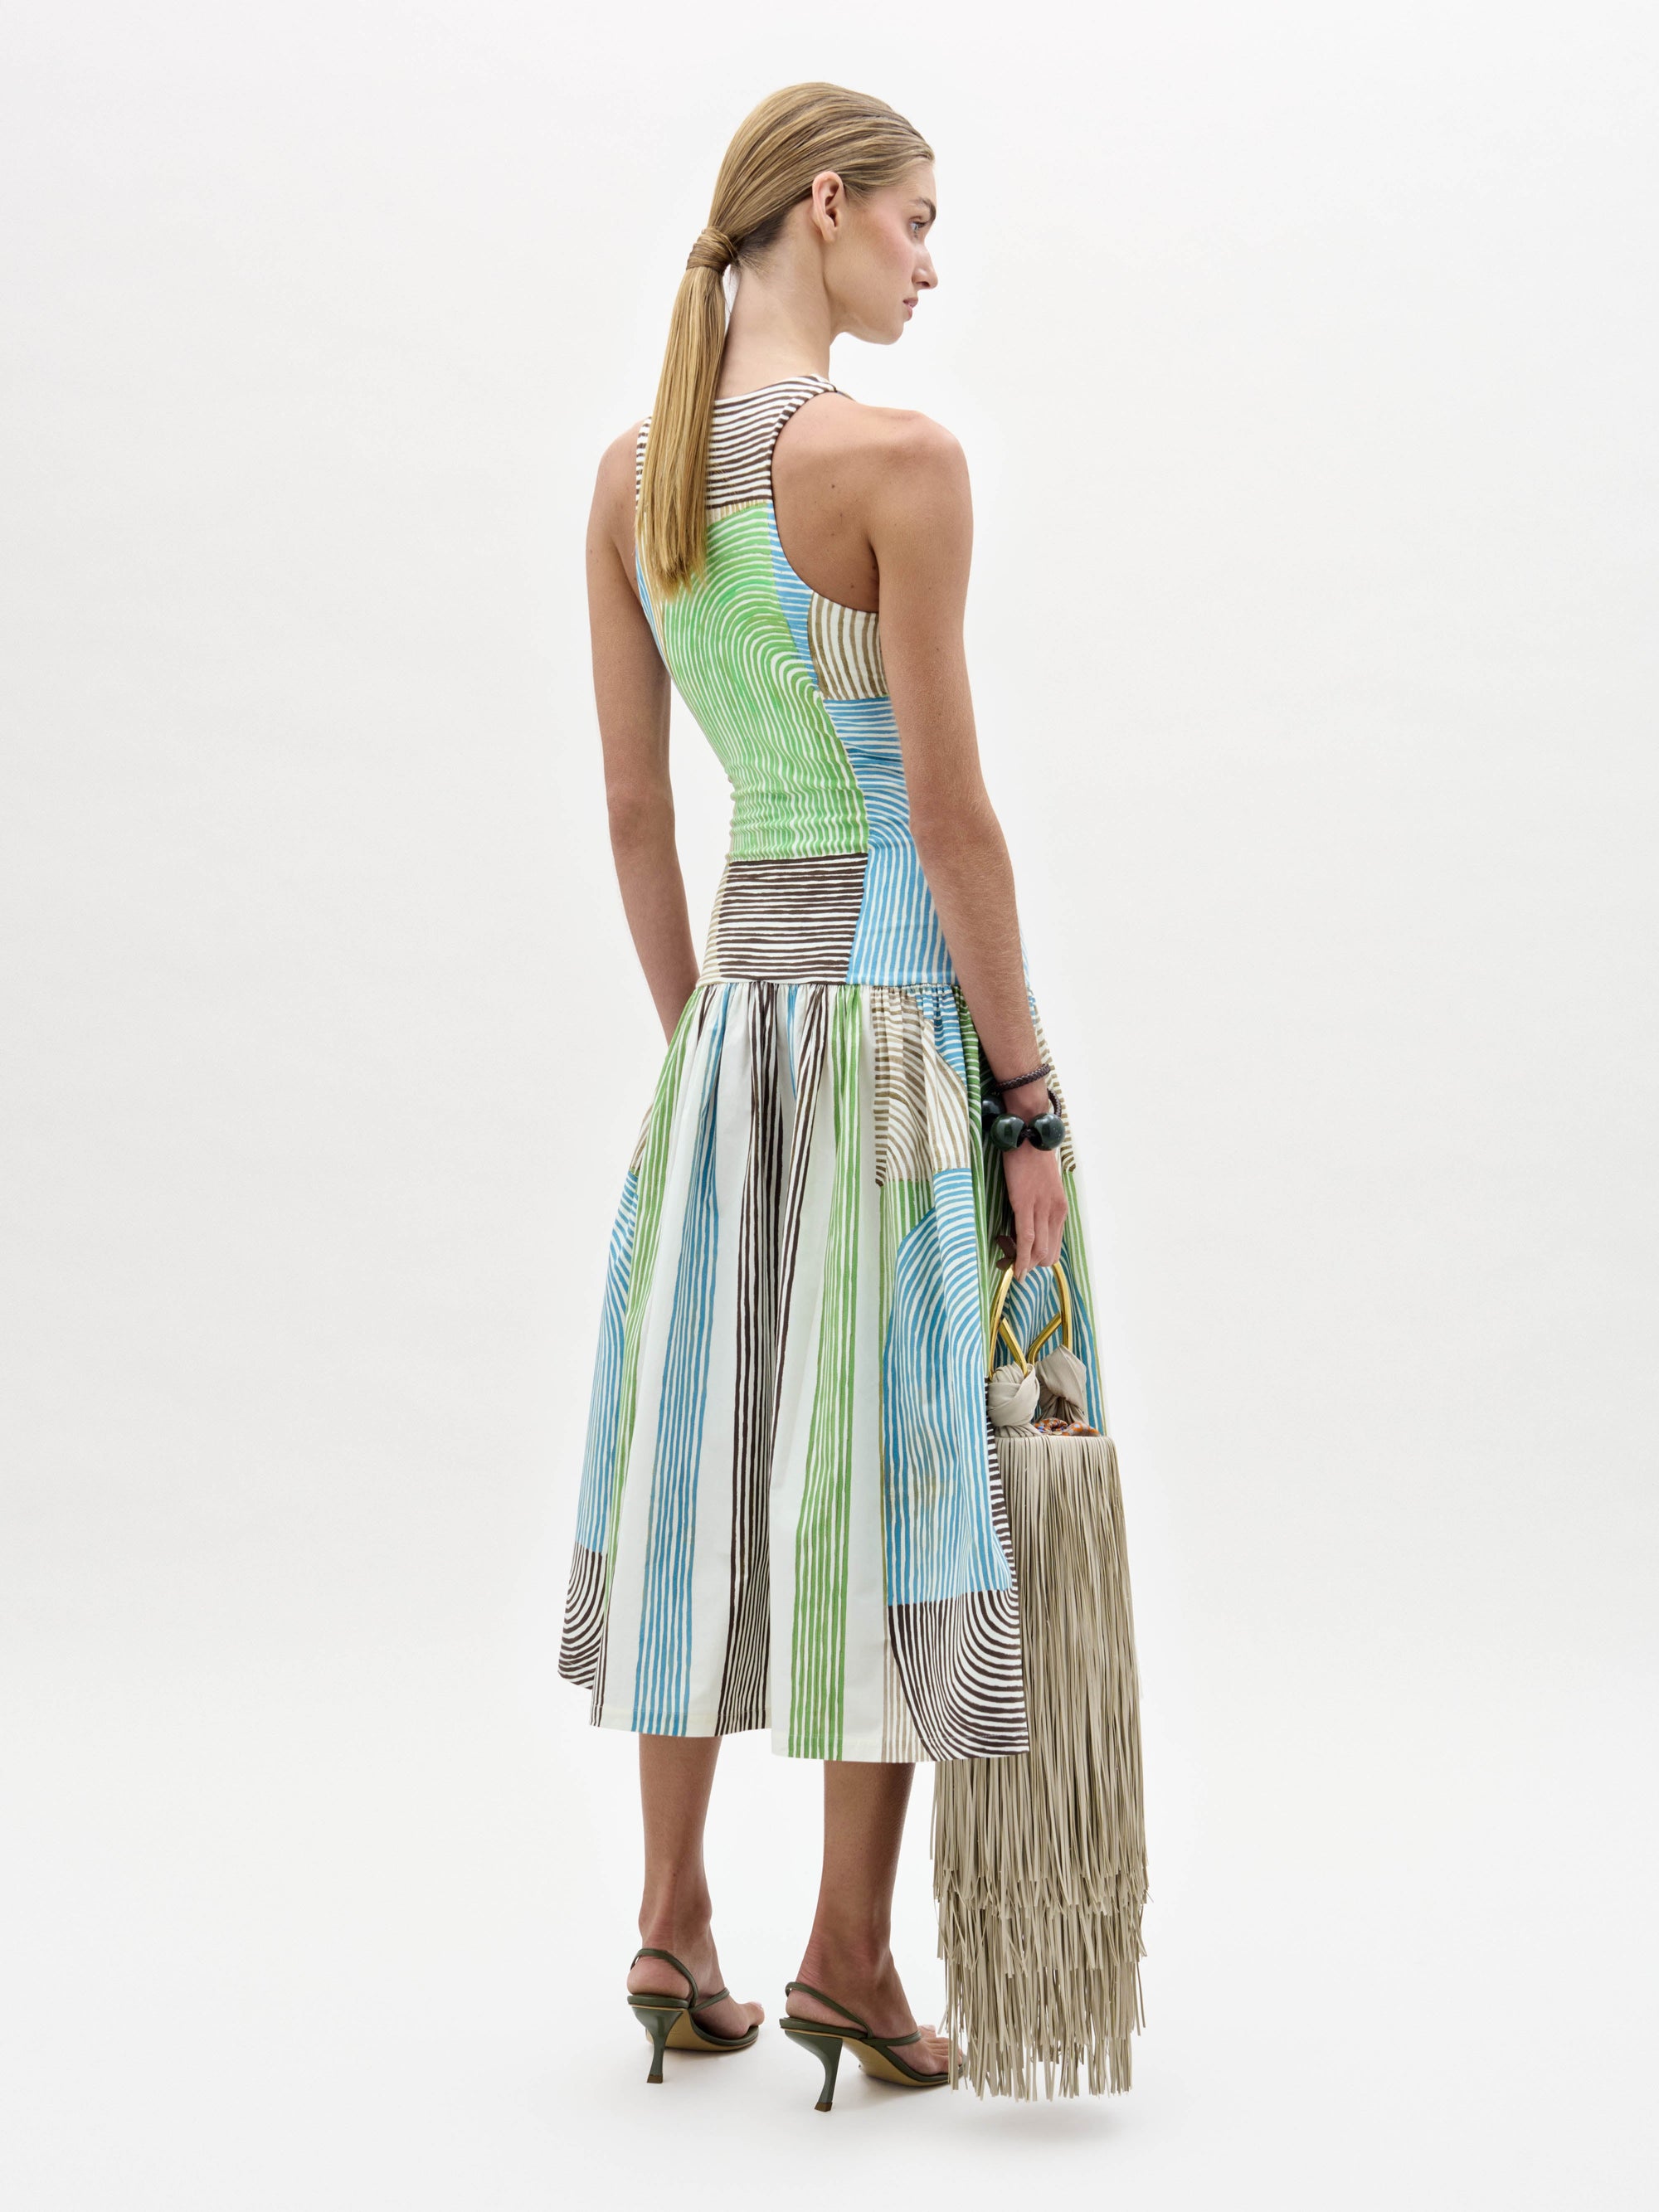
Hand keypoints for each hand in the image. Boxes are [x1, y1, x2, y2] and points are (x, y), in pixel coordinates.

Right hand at [998, 1139, 1067, 1279]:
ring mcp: (1042, 1209)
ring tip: (1008, 1263)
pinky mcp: (1025, 1204)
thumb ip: (1041, 1208)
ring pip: (1038, 1251)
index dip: (1038, 1260)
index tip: (1022, 1260)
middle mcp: (1055, 1212)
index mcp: (1060, 1210)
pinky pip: (1026, 1238)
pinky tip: (1015, 1268)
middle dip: (1030, 1265)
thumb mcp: (1044, 1188)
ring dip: (1023, 1264)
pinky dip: (1021, 1258)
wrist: (1029, 1135)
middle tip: (1011, 1260)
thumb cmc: (1032, 1160)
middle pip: (1048, 1254)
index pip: (1053, 1247)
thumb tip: (1030, 1225)